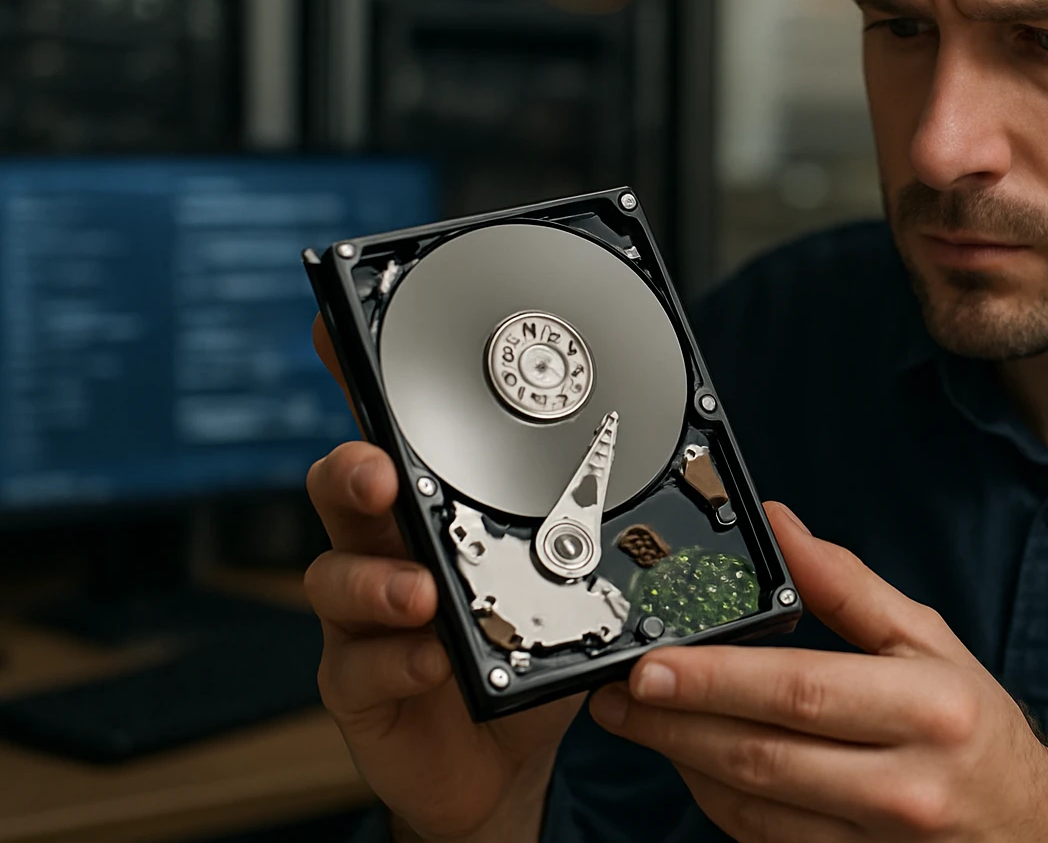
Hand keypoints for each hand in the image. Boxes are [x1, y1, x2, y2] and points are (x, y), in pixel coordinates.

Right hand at [304, 317, 581, 842]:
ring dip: (375, 580)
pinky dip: (398, 658)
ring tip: (422, 592)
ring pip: (334, 577)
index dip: (366, 377)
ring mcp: (364, 616)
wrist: (500, 756)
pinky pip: (360, 665)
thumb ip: (601, 526)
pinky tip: (435, 657)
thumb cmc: (533, 646)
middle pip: (345, 487)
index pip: (399, 432)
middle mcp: (387, 548)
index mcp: (438, 506)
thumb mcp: (575, 577)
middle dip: (355, 468)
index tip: (349, 327)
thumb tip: (678, 465)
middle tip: (382, 470)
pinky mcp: (358, 683)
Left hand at [587, 503, 1047, 841]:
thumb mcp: (928, 640)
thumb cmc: (973, 730)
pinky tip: (696, 764)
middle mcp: (902, 785)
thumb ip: (848, 586)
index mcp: (924, 709)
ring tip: (641, 724)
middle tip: (618, 695)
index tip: (652, 665)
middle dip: (672, 725)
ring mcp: (874, 842)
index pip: (800, 692)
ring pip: (751, 809)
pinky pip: (762, 842)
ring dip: (684, 765)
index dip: (715, 680)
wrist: (1026, 830)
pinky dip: (718, 802)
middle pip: (760, 756)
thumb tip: (781, 529)